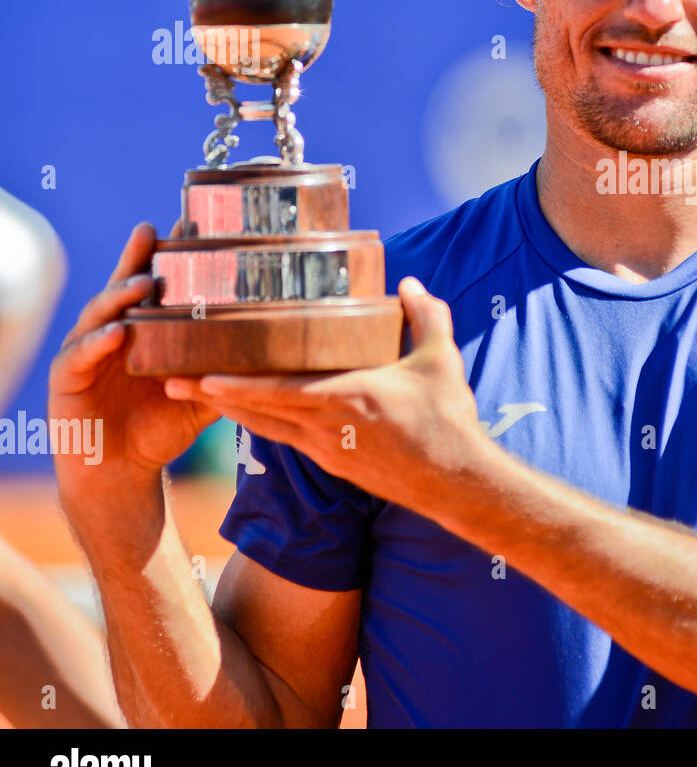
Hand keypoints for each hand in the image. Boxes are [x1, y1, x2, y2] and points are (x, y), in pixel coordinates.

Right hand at [49, 223, 220, 512]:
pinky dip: (97, 343)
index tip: (191, 224)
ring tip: (142, 282)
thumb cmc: (162, 426)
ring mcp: (87, 353)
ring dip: (119, 296)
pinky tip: (116, 332)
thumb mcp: (203, 395)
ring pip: (99, 314)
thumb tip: (281, 356)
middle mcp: (113, 331)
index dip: (169, 254)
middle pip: (124, 286)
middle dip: (137, 257)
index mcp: (144, 328)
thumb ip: (230, 372)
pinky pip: (79, 357)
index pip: (156, 283)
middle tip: (154, 231)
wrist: (122, 473)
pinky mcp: (67, 381)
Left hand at [163, 279, 492, 518]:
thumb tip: (408, 284)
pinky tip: (247, 411)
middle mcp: (327, 426)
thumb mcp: (442, 360)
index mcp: (349, 396)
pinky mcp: (333, 464)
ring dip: (230, 411)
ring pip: (266, 428)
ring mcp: (327, 449)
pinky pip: (286, 439)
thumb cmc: (448, 419)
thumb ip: (425, 316)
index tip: (202, 375)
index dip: (238, 385)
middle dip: (213, 396)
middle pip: (257, 411)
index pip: (281, 391)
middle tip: (171, 382)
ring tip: (196, 392)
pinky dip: (261, 423)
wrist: (455, 481)